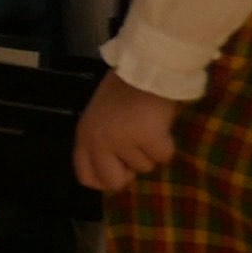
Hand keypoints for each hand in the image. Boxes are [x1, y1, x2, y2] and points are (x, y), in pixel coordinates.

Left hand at [75, 74, 180, 192]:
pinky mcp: (147, 138)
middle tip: (138, 150)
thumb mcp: (101, 117)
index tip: (120, 171)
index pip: (86, 177)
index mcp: (84, 135)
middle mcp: (98, 142)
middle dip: (130, 172)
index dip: (105, 179)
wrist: (146, 69)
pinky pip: (163, 157)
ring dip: (150, 150)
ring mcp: (122, 141)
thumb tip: (117, 169)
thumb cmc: (125, 89)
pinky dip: (167, 144)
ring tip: (147, 124)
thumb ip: (102, 141)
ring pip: (144, 167)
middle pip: (113, 182)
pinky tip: (160, 125)